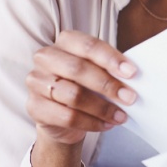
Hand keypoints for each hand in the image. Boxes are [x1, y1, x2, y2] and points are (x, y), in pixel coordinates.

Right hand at [26, 30, 136, 145]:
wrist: (62, 118)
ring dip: (102, 108)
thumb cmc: (84, 87)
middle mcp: (46, 57)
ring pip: (73, 95)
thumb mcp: (97, 73)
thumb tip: (132, 78)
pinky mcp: (34, 106)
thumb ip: (110, 70)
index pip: (87, 45)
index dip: (110, 58)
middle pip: (78, 69)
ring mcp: (36, 81)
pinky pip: (66, 117)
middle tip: (129, 98)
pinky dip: (91, 123)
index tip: (131, 72)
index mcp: (64, 42)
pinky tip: (106, 125)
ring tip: (120, 116)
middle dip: (107, 85)